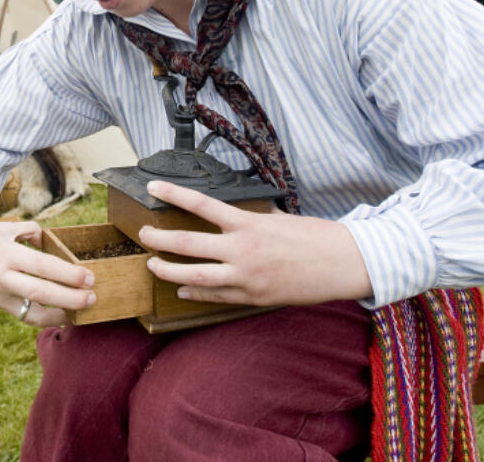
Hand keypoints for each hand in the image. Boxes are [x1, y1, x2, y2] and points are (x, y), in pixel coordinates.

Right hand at [0, 215, 95, 326]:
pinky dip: (38, 313)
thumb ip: (28, 233)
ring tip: (76, 313)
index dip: (68, 274)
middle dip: (70, 300)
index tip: (89, 277)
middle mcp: (0, 278)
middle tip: (92, 299)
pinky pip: (19, 312)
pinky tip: (54, 312)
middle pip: (40, 294)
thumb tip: (48, 241)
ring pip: (31, 313)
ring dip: (57, 316)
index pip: (43, 267)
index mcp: (4, 254)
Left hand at [138, 180, 372, 307]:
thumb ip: (251, 217)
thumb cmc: (313, 236)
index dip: (173, 193)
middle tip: (143, 234)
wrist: (341, 264)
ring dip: (168, 271)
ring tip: (152, 265)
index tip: (152, 186)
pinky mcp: (252, 297)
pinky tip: (182, 288)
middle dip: (159, 240)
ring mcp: (245, 276)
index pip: (201, 204)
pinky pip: (215, 296)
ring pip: (194, 276)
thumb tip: (233, 213)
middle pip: (188, 244)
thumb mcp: (278, 217)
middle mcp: (241, 249)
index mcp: (248, 223)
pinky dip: (195, 292)